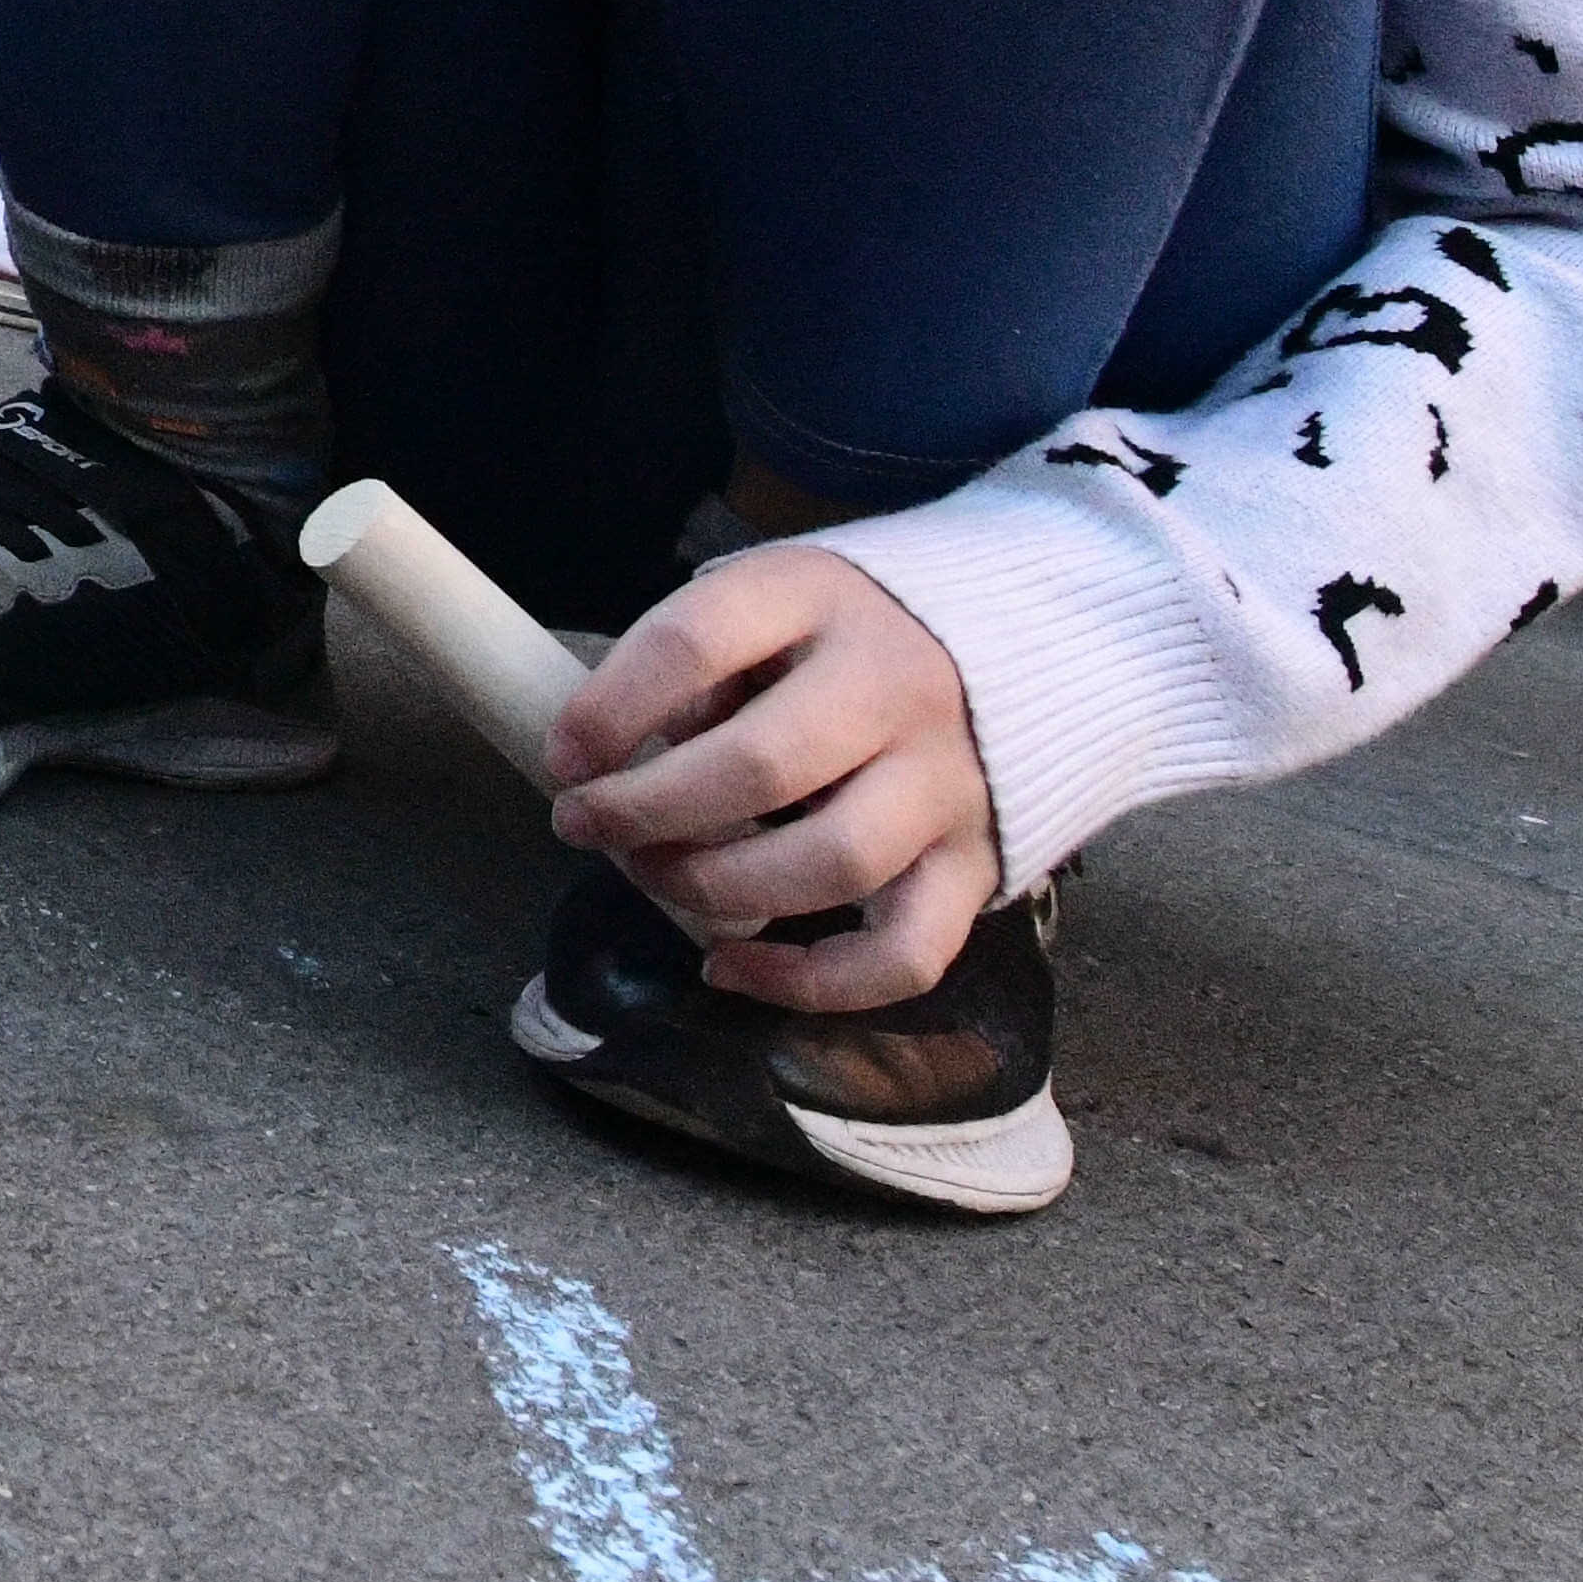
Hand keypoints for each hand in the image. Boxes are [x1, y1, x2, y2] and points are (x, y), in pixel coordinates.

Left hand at [545, 543, 998, 1007]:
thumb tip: (616, 762)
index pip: (696, 640)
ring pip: (831, 863)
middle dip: (646, 810)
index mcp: (821, 597)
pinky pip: (902, 955)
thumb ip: (698, 669)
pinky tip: (729, 966)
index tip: (563, 755)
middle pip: (760, 766)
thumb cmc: (844, 634)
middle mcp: (898, 686)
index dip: (610, 706)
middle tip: (582, 824)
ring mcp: (949, 782)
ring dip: (714, 888)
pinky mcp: (978, 866)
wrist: (1019, 645)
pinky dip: (808, 983)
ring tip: (650, 873)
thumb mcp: (765, 608)